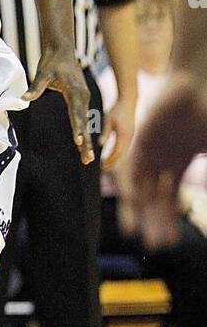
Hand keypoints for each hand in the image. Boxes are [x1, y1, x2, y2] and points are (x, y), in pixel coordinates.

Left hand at [23, 46, 93, 163]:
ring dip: (87, 140)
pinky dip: (84, 132)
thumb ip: (35, 87)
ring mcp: (83, 98)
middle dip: (86, 141)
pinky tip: (83, 146)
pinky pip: (82, 118)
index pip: (76, 112)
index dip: (77, 127)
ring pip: (85, 122)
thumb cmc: (52, 61)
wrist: (61, 50)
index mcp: (75, 90)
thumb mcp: (42, 72)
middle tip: (88, 159)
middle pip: (84, 122)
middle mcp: (82, 96)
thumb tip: (24, 98)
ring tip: (88, 159)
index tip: (78, 141)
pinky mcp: (81, 99)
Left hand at [101, 97, 135, 170]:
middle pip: (122, 154)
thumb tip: (100, 145)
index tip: (102, 166)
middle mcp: (129, 137)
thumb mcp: (108, 120)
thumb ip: (105, 133)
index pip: (117, 152)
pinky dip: (120, 153)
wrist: (129, 100)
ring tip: (108, 163)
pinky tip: (114, 154)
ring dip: (117, 158)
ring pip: (125, 151)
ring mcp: (132, 135)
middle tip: (104, 168)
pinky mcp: (131, 133)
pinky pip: (126, 147)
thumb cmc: (117, 109)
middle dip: (113, 162)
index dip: (110, 160)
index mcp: (123, 135)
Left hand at [122, 72, 206, 247]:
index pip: (170, 197)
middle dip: (154, 221)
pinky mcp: (139, 139)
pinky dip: (129, 188)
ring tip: (138, 234)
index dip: (169, 220)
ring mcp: (149, 149)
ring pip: (139, 187)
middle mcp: (161, 158)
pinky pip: (130, 169)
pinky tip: (131, 207)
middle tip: (155, 245)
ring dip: (138, 211)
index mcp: (179, 160)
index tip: (169, 242)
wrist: (199, 80)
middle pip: (153, 197)